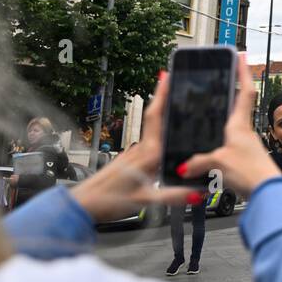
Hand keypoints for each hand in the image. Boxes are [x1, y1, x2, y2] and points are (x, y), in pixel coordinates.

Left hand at [70, 71, 195, 222]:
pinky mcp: (130, 161)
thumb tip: (199, 193)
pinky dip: (159, 133)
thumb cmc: (109, 201)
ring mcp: (134, 154)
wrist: (82, 206)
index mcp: (148, 155)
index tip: (167, 76)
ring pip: (153, 130)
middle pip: (155, 119)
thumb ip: (173, 196)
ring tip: (179, 105)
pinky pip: (149, 142)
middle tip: (176, 80)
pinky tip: (166, 139)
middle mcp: (141, 150)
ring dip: (163, 114)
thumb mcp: (145, 200)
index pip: (157, 118)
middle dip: (165, 98)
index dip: (162, 96)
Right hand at [181, 54, 281, 196]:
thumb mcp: (218, 163)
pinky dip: (220, 141)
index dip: (242, 72)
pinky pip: (230, 145)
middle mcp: (245, 132)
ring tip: (213, 110)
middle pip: (239, 106)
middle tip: (224, 78)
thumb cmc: (250, 174)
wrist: (269, 194)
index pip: (244, 91)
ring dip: (225, 116)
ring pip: (233, 126)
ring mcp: (246, 146)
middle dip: (231, 91)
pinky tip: (212, 148)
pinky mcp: (245, 161)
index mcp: (239, 125)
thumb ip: (198, 162)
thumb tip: (184, 166)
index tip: (241, 55)